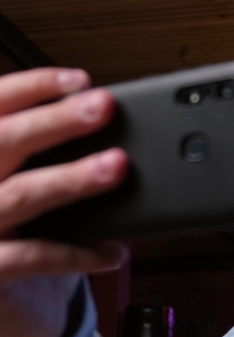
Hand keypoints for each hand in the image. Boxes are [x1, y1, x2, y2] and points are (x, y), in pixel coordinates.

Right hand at [0, 67, 128, 336]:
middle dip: (55, 120)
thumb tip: (103, 125)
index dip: (31, 87)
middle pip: (3, 141)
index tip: (79, 79)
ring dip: (72, 179)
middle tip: (102, 106)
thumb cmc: (15, 233)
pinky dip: (79, 253)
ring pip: (21, 195)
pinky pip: (35, 257)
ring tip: (118, 166)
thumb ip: (44, 158)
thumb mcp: (22, 185)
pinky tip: (114, 250)